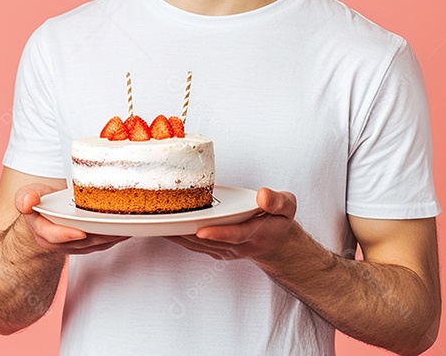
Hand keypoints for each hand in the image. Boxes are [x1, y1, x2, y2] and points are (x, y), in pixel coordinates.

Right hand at [14, 183, 128, 254]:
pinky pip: (102, 244)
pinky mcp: (87, 245)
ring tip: (124, 227)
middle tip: (114, 227)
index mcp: (42, 232)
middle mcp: (58, 243)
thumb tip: (26, 202)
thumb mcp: (28, 194)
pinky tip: (125, 228)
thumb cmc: (39, 200)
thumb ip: (25, 197)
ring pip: (94, 245)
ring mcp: (74, 245)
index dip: (67, 235)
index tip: (81, 231)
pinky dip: (114, 237)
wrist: (47, 207)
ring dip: (110, 237)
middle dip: (98, 237)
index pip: (54, 236)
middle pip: (81, 242)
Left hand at [165, 188, 297, 262]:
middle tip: (165, 220)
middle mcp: (236, 245)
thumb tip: (263, 196)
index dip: (218, 233)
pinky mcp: (214, 250)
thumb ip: (277, 201)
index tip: (202, 230)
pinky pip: (193, 245)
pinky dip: (178, 237)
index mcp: (254, 233)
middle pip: (208, 240)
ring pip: (196, 244)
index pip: (234, 234)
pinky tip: (162, 227)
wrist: (275, 242)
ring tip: (157, 221)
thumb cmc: (278, 220)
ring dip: (177, 234)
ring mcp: (223, 250)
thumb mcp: (287, 206)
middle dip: (186, 231)